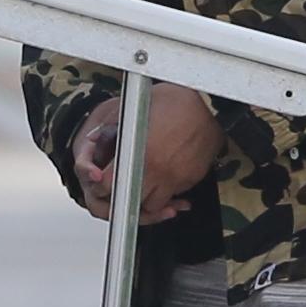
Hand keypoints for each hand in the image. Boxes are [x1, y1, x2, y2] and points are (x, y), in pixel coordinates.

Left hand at [71, 84, 220, 221]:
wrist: (210, 105)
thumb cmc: (174, 101)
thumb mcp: (134, 108)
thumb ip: (111, 127)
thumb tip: (94, 138)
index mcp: (138, 155)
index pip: (109, 187)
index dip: (102, 186)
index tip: (102, 181)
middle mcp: (157, 171)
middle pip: (130, 201)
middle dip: (123, 196)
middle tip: (121, 185)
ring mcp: (176, 178)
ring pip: (152, 205)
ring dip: (145, 197)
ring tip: (143, 181)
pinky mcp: (191, 179)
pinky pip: (173, 195)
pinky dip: (166, 192)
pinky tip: (164, 175)